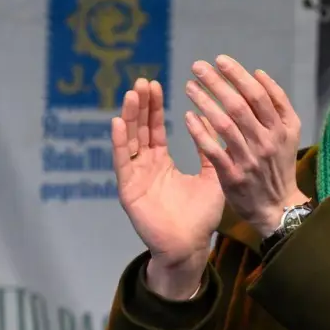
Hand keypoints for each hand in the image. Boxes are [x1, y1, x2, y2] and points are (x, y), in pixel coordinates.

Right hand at [111, 77, 224, 298]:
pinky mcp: (128, 191)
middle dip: (140, 106)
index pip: (155, 129)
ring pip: (129, 142)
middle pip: (139, 130)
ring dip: (129, 118)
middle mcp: (145, 167)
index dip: (154, 108)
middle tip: (141, 82)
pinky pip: (122, 163)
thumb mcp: (211, 176)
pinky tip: (117, 123)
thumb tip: (211, 120)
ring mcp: (135, 178)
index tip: (154, 84)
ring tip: (131, 94)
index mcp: (161, 164)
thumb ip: (210, 150)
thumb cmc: (200, 217)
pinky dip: (119, 142)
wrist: (190, 247)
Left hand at [181, 55, 305, 238]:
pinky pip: (213, 149)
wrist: (277, 206)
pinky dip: (200, 132)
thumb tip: (259, 74)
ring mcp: (249, 158)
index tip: (219, 60)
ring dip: (205, 101)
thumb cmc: (278, 164)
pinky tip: (188, 116)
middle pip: (239, 105)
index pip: (258, 94)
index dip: (238, 75)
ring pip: (225, 124)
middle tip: (197, 66)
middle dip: (217, 82)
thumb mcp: (289, 132)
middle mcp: (267, 141)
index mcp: (281, 127)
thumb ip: (278, 103)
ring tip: (189, 86)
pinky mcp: (233, 175)